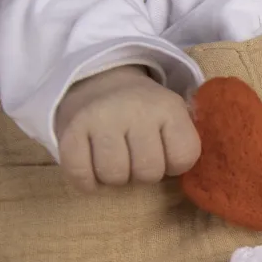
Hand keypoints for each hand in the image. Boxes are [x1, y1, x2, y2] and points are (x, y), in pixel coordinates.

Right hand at [54, 65, 200, 190]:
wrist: (99, 80)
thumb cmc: (142, 109)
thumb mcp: (172, 113)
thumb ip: (183, 140)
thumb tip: (190, 173)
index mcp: (168, 107)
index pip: (183, 158)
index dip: (174, 164)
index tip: (163, 152)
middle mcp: (135, 110)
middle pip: (148, 172)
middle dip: (143, 173)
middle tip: (135, 156)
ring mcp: (101, 119)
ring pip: (114, 176)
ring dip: (115, 177)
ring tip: (115, 159)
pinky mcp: (70, 131)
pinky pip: (81, 175)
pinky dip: (87, 181)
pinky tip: (92, 167)